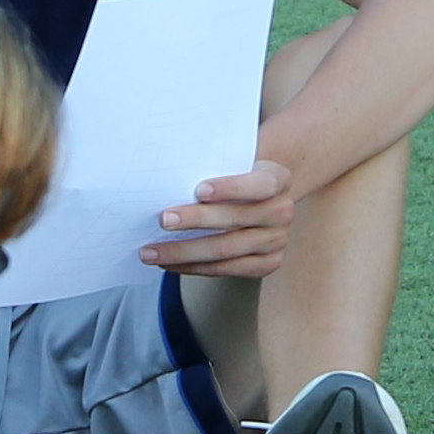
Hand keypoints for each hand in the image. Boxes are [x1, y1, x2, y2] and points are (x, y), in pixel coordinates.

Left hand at [142, 162, 296, 280]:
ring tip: (151, 251)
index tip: (198, 190)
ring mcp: (277, 241)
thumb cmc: (237, 177)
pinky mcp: (268, 264)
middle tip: (163, 220)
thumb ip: (212, 169)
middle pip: (236, 219)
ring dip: (184, 251)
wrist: (262, 199)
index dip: (230, 188)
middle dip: (195, 220)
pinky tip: (169, 263)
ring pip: (225, 250)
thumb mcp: (234, 164)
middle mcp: (282, 211)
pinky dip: (193, 267)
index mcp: (278, 179)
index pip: (260, 184)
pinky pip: (225, 269)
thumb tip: (166, 182)